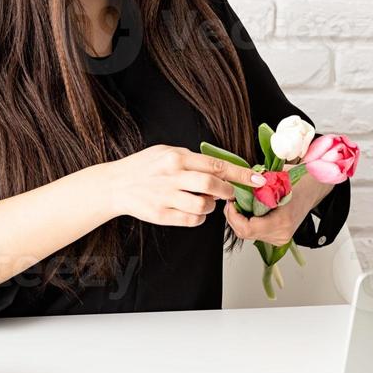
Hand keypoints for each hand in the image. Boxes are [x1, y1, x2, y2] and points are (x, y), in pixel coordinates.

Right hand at [101, 145, 265, 228]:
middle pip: (212, 185)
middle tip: (230, 193)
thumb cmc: (142, 167)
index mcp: (176, 157)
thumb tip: (220, 166)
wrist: (115, 184)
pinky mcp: (161, 215)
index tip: (257, 179)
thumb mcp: (165, 151)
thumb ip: (191, 158)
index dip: (241, 173)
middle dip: (228, 191)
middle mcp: (172, 176)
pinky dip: (199, 218)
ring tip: (206, 201)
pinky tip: (193, 211)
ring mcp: (166, 197)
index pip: (217, 164)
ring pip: (204, 206)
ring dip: (212, 206)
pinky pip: (191, 220)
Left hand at [225, 164, 335, 245]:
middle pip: (245, 233)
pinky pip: (256, 233)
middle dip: (234, 217)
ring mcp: (280, 238)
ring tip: (240, 204)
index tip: (231, 202)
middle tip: (232, 201)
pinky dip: (248, 222)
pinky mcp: (278, 238)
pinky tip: (249, 211)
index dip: (234, 216)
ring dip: (240, 220)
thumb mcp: (274, 180)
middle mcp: (281, 234)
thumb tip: (235, 185)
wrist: (313, 189)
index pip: (248, 228)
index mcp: (281, 221)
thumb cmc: (297, 182)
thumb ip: (255, 186)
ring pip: (249, 234)